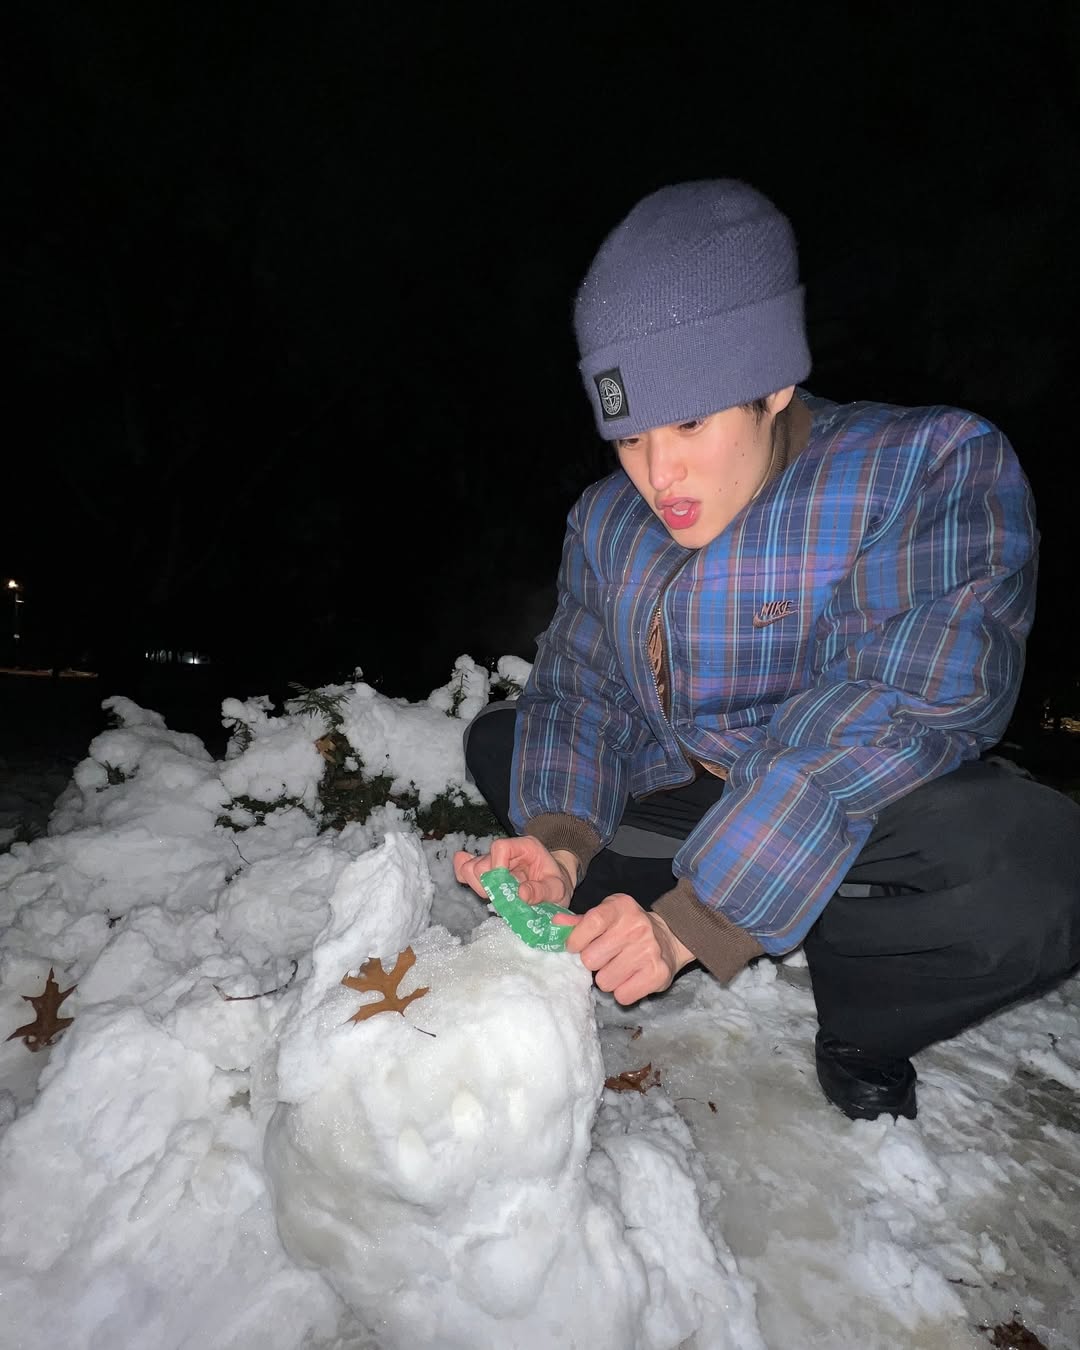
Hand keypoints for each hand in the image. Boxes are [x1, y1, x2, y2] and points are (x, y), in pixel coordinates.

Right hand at [453, 835, 576, 908]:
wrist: (554, 887)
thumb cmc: (557, 885)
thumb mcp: (557, 889)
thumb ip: (542, 891)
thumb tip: (521, 894)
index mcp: (524, 847)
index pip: (499, 848)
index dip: (497, 867)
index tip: (505, 888)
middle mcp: (506, 851)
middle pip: (481, 862)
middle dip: (488, 884)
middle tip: (502, 899)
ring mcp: (494, 861)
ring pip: (470, 868)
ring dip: (478, 887)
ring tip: (495, 898)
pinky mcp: (486, 872)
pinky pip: (466, 871)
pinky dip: (467, 880)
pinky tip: (480, 890)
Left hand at [553, 893, 694, 1004]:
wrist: (670, 938)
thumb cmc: (628, 927)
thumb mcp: (606, 915)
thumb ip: (580, 921)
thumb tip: (555, 922)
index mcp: (620, 908)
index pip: (590, 923)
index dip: (576, 940)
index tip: (575, 947)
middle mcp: (637, 927)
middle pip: (591, 959)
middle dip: (593, 963)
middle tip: (604, 957)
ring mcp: (649, 951)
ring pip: (604, 982)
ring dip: (608, 978)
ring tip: (619, 967)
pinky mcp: (658, 975)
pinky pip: (622, 996)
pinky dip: (623, 991)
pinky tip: (630, 978)